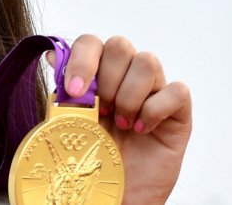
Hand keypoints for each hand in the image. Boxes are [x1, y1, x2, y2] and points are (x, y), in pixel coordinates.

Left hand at [50, 35, 191, 203]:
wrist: (119, 193)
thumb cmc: (96, 158)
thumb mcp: (71, 124)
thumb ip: (64, 92)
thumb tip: (54, 54)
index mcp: (97, 74)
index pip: (91, 42)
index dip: (83, 59)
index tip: (75, 91)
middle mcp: (125, 76)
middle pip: (120, 45)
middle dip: (106, 79)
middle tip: (101, 111)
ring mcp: (153, 90)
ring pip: (147, 61)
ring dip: (129, 95)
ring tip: (121, 124)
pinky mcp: (178, 110)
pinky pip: (177, 90)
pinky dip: (156, 109)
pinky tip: (143, 130)